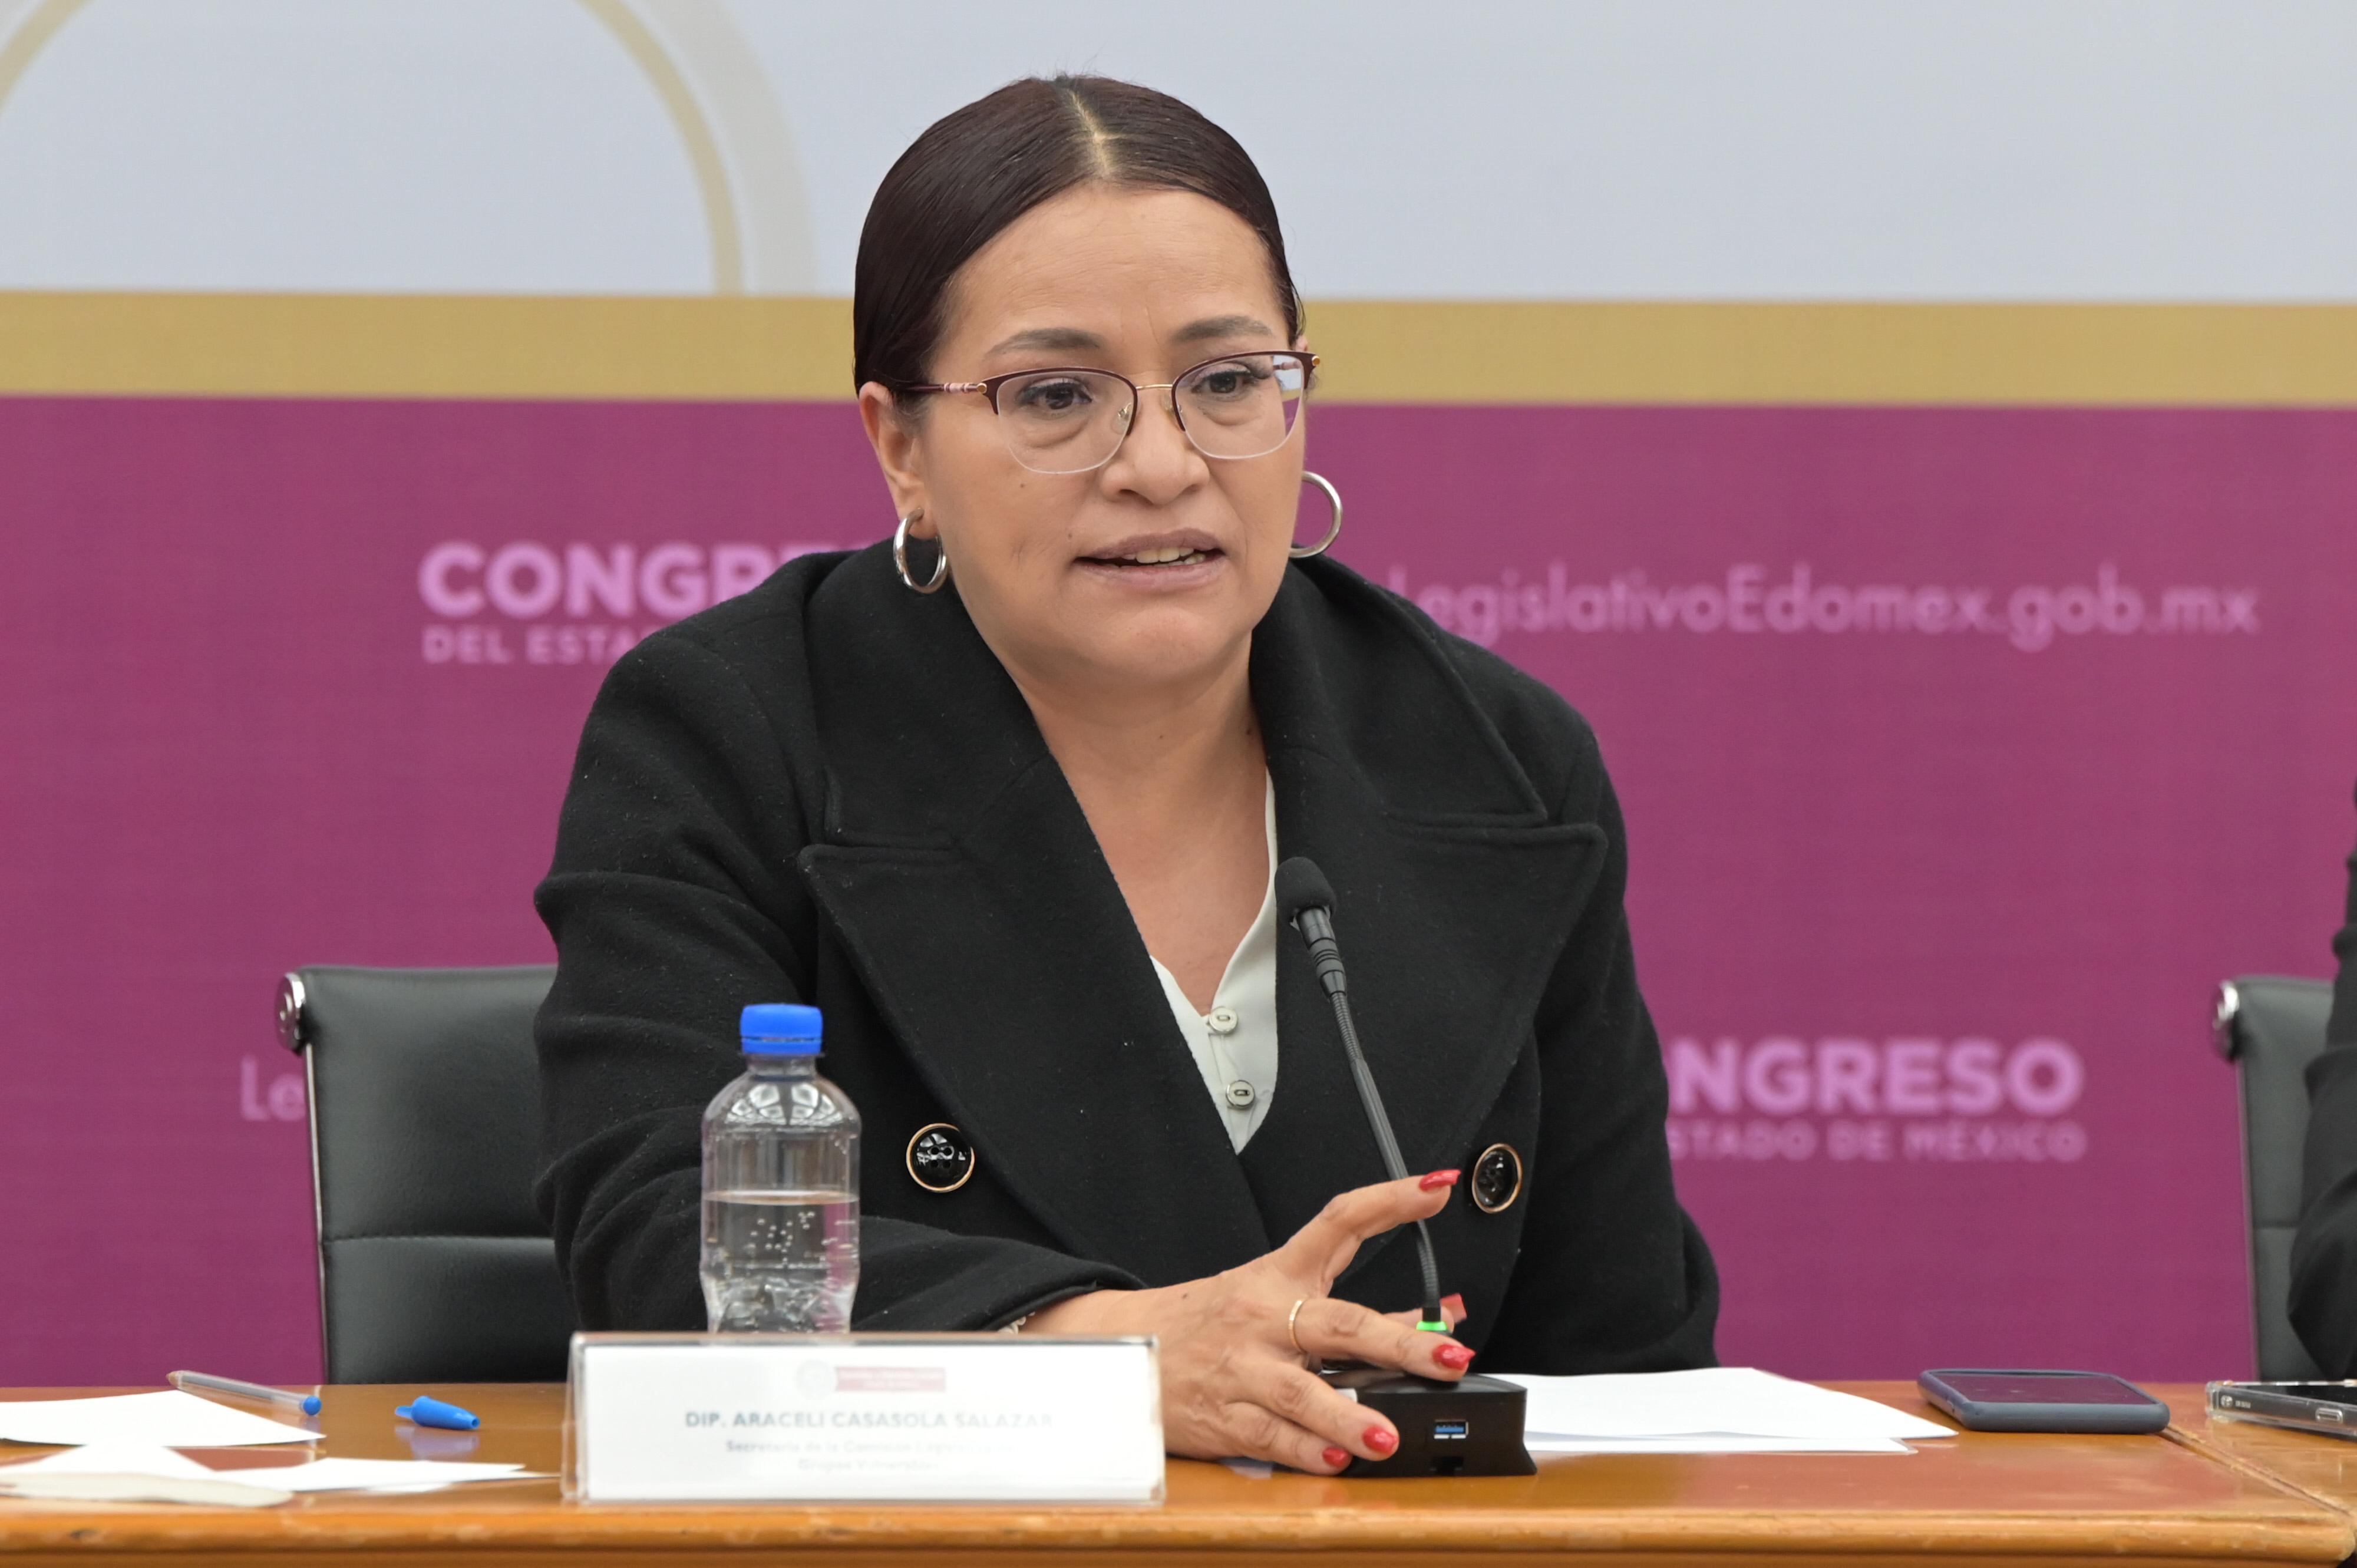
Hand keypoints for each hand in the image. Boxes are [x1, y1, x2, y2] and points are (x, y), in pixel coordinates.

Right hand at [1025, 1172, 1475, 1472]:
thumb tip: (1438, 1318)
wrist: (1127, 1352)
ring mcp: (1242, 1367)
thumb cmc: (1212, 1323)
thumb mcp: (1276, 1300)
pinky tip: (1336, 1460)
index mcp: (1280, 1276)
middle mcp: (1264, 1317)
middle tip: (1449, 1355)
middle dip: (1398, 1342)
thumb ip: (1361, 1313)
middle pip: (1337, 1321)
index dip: (1389, 1201)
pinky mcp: (1224, 1416)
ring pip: (1298, 1391)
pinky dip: (1305, 1449)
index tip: (1436, 1188)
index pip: (1339, 1223)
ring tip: (1387, 1438)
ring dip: (1347, 1417)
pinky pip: (1270, 1436)